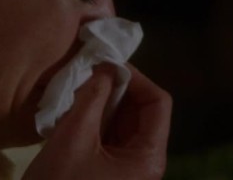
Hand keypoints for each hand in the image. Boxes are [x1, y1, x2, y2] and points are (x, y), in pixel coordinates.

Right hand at [23, 64, 171, 179]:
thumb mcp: (74, 137)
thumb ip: (92, 97)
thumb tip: (104, 65)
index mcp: (148, 158)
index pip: (158, 103)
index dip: (136, 78)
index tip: (107, 64)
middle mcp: (145, 164)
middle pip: (143, 111)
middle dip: (117, 88)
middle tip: (90, 71)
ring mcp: (127, 170)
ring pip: (125, 122)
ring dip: (104, 102)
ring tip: (79, 87)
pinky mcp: (109, 173)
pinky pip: (110, 136)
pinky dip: (96, 118)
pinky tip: (75, 108)